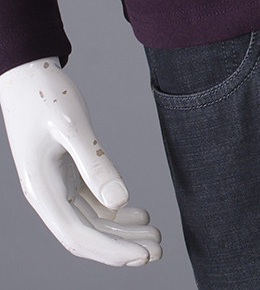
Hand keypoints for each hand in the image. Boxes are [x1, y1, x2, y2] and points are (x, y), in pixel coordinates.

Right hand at [0, 57, 161, 265]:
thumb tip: (121, 199)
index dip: (112, 249)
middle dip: (122, 247)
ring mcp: (55, 186)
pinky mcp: (65, 174)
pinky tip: (140, 214)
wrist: (28, 75)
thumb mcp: (73, 127)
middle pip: (87, 235)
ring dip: (122, 231)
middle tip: (159, 251)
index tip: (144, 255)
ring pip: (91, 221)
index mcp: (42, 191)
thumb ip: (96, 164)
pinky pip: (91, 203)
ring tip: (155, 235)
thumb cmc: (46, 96)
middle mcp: (47, 195)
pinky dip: (115, 211)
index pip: (80, 235)